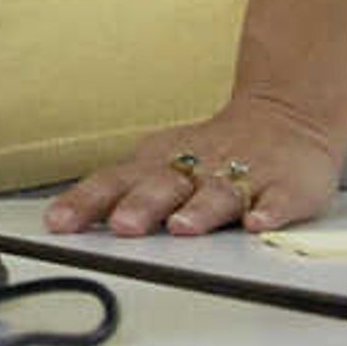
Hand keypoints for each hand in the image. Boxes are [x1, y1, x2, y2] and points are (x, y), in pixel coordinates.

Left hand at [42, 91, 346, 237]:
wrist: (286, 119)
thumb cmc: (210, 151)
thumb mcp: (157, 164)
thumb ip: (116, 192)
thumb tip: (62, 219)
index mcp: (159, 164)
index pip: (113, 182)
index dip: (86, 202)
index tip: (60, 224)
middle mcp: (196, 167)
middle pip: (163, 185)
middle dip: (141, 205)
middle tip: (123, 226)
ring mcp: (243, 175)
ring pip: (218, 193)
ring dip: (200, 210)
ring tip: (183, 226)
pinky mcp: (285, 187)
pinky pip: (278, 199)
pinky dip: (270, 212)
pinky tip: (259, 223)